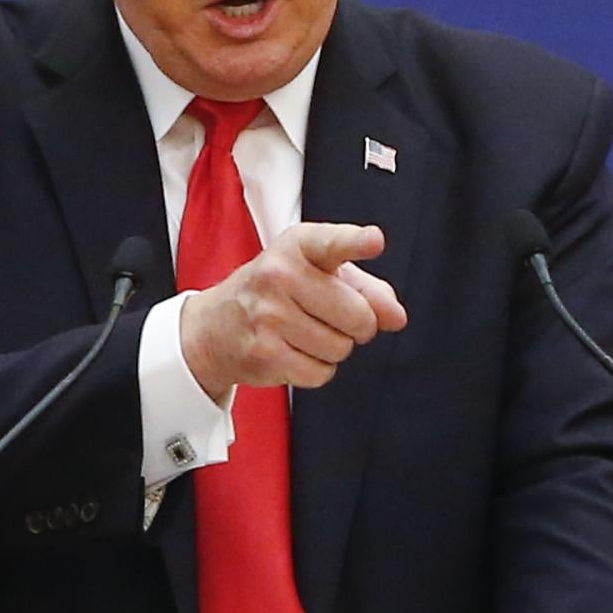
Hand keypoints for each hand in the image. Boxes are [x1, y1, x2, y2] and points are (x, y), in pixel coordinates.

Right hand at [178, 222, 408, 399]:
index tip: (374, 240)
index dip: (356, 242)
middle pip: (358, 315)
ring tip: (307, 332)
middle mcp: (280, 274)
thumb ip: (368, 289)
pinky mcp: (263, 351)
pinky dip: (317, 369)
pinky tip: (295, 351)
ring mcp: (268, 314)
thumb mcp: (321, 274)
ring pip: (341, 347)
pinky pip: (320, 372)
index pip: (332, 242)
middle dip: (359, 325)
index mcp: (299, 245)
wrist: (216, 324)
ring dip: (336, 347)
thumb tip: (397, 317)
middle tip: (336, 318)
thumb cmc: (281, 291)